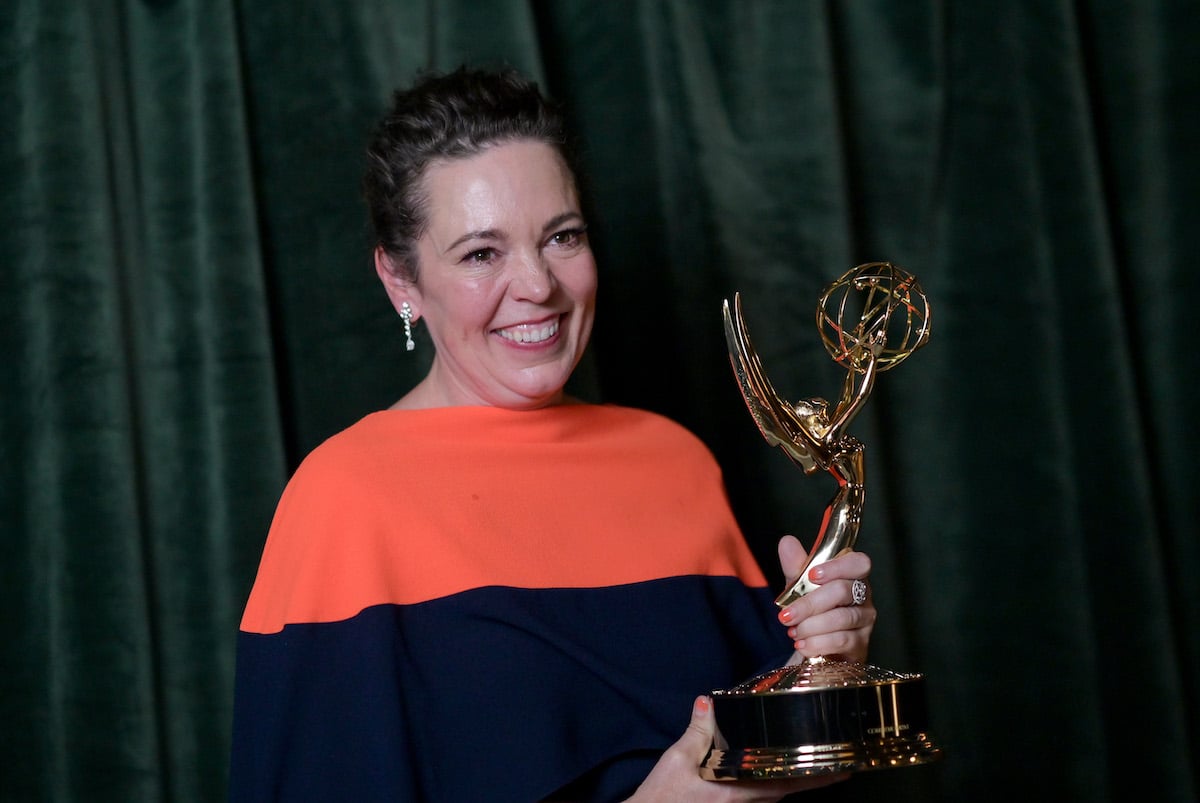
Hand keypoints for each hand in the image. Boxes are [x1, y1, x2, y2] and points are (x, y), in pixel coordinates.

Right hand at [626, 696, 846, 801]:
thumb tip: (707, 702)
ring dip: (795, 782)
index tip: (840, 768)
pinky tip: (774, 771)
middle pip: (787, 791)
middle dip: (813, 779)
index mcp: (736, 790)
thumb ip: (696, 731)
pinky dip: (774, 785)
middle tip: (837, 763)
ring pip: (776, 796)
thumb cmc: (663, 794)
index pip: (785, 784)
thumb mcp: (677, 759)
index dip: (815, 778)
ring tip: (813, 763)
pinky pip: (761, 797)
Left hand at [776, 536, 874, 662]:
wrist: (816, 645)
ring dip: (811, 626)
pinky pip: (842, 640)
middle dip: (810, 604)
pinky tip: (803, 645)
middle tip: (786, 615)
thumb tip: (787, 542)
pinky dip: (818, 643)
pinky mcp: (861, 644)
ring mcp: (865, 620)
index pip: (858, 563)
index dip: (837, 567)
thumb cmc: (813, 610)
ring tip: (793, 632)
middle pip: (843, 591)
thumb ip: (795, 566)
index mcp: (852, 575)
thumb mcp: (800, 587)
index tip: (811, 575)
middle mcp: (863, 595)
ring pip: (841, 618)